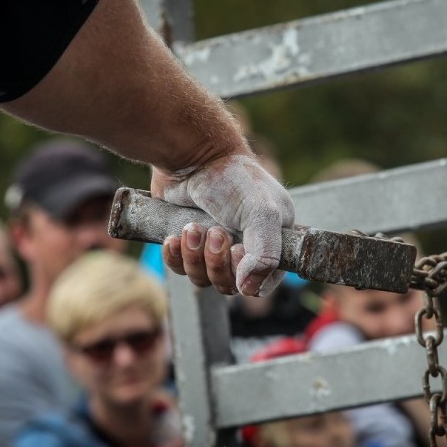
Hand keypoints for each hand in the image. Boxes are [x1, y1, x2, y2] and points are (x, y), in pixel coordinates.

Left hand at [152, 154, 294, 295]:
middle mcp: (245, 248)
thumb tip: (249, 290)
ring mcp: (214, 248)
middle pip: (230, 286)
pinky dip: (176, 256)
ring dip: (194, 257)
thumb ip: (265, 253)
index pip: (264, 282)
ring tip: (192, 227)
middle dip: (217, 262)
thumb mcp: (262, 213)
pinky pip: (180, 269)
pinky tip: (174, 236)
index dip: (248, 276)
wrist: (191, 156)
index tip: (237, 251)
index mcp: (272, 241)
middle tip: (214, 232)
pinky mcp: (187, 245)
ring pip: (203, 280)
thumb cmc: (234, 180)